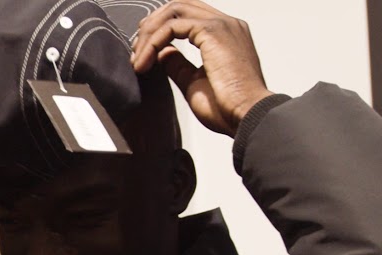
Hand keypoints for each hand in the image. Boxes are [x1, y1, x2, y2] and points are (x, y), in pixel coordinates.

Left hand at [130, 1, 273, 135]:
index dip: (159, 28)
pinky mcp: (213, 31)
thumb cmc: (227, 106)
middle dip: (150, 26)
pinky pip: (171, 27)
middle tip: (135, 52)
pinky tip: (144, 64)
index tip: (142, 53)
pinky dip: (152, 43)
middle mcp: (226, 24)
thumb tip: (162, 52)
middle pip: (178, 6)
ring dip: (148, 34)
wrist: (246, 115)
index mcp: (224, 34)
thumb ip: (178, 64)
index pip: (187, 14)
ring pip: (173, 12)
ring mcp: (221, 25)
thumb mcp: (194, 81)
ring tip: (137, 60)